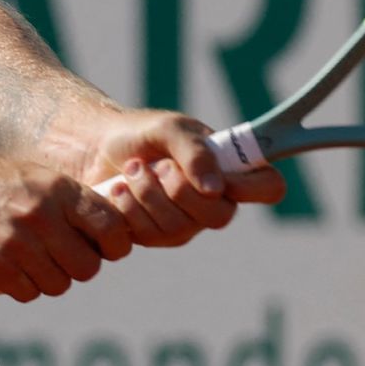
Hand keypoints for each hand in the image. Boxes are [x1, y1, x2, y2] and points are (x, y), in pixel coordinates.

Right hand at [0, 158, 133, 302]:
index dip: (115, 245)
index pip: (111, 228)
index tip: (105, 248)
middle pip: (88, 267)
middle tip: (62, 256)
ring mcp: (16, 244)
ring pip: (59, 285)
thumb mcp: (36, 177)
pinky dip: (23, 286)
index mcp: (57, 189)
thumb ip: (73, 200)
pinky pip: (29, 293)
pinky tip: (9, 265)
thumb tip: (118, 230)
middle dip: (79, 266)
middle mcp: (40, 216)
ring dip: (50, 278)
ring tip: (31, 258)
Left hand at [88, 110, 286, 246]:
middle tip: (158, 165)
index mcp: (229, 170)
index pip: (269, 187)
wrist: (95, 148)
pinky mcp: (154, 236)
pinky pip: (150, 236)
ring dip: (148, 195)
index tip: (225, 177)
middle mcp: (214, 201)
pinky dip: (129, 208)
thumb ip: (194, 153)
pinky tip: (118, 189)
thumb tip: (215, 189)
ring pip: (180, 229)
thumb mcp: (169, 129)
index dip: (255, 187)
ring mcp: (186, 223)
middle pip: (220, 217)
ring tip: (132, 170)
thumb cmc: (142, 134)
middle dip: (181, 190)